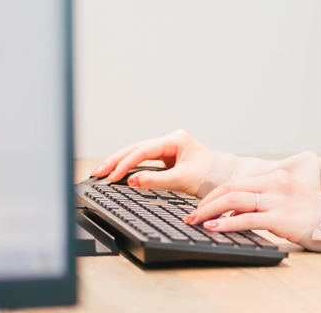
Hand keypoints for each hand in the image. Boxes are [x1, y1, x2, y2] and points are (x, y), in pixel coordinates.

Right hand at [90, 129, 213, 194]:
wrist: (223, 178)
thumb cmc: (208, 176)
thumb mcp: (181, 179)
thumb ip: (155, 180)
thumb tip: (131, 180)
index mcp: (176, 139)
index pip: (144, 151)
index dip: (126, 164)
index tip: (112, 177)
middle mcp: (171, 140)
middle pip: (137, 148)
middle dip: (116, 160)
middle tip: (97, 173)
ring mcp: (168, 147)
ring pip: (138, 152)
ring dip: (120, 162)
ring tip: (101, 172)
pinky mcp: (167, 156)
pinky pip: (144, 160)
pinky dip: (130, 166)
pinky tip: (117, 172)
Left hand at [185, 170, 314, 243]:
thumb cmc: (306, 211)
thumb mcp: (282, 198)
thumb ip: (258, 200)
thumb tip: (231, 212)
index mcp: (274, 177)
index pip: (236, 183)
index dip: (213, 195)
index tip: (200, 207)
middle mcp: (274, 184)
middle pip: (231, 188)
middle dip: (207, 203)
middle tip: (192, 215)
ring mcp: (277, 200)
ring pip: (235, 200)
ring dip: (211, 211)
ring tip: (198, 221)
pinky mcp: (279, 218)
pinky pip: (246, 219)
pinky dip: (226, 223)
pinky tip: (215, 227)